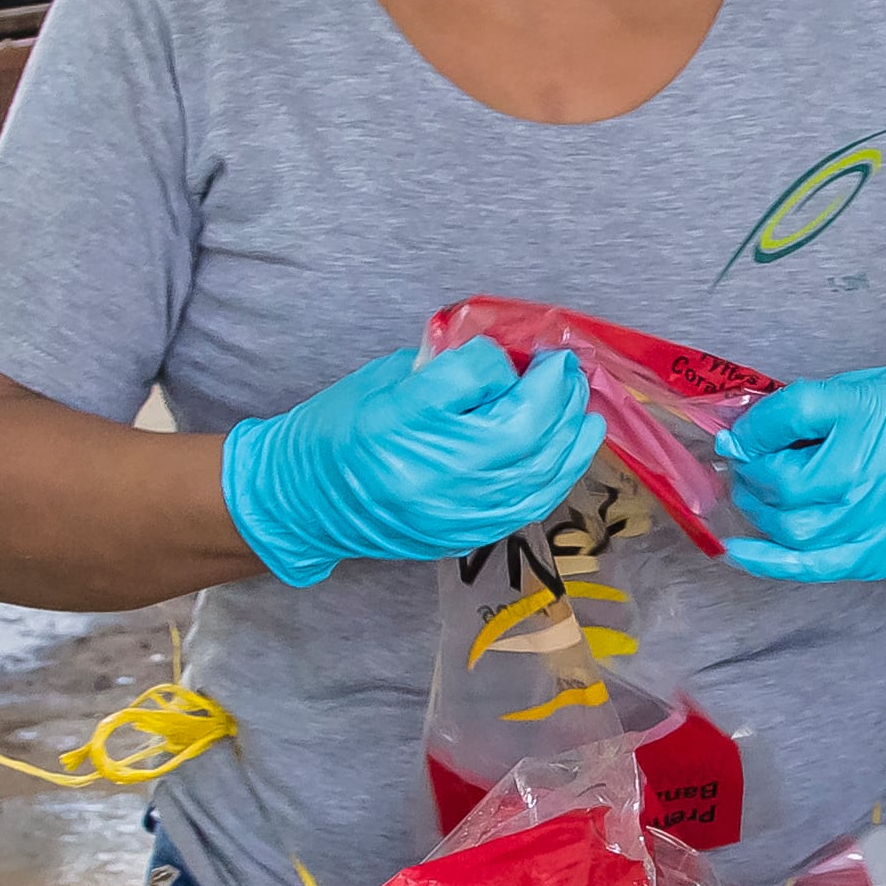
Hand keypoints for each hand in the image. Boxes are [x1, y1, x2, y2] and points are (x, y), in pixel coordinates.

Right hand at [219, 340, 596, 587]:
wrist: (303, 503)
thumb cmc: (337, 431)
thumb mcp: (382, 379)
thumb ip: (443, 369)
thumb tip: (505, 358)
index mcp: (397, 418)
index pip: (476, 374)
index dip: (497, 357)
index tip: (502, 351)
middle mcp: (428, 468)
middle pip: (521, 426)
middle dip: (555, 391)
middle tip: (564, 367)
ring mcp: (450, 509)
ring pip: (537, 469)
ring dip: (570, 432)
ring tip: (583, 405)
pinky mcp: (463, 534)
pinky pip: (529, 503)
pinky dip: (558, 472)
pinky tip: (572, 448)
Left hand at [711, 365, 885, 583]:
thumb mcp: (862, 388)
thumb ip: (801, 408)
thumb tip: (741, 438)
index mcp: (869, 421)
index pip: (785, 429)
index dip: (751, 434)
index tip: (740, 437)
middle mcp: (874, 476)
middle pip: (784, 485)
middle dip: (752, 475)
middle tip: (749, 465)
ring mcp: (882, 524)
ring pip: (792, 529)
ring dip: (760, 512)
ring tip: (759, 495)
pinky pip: (815, 566)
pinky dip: (771, 561)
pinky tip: (740, 551)